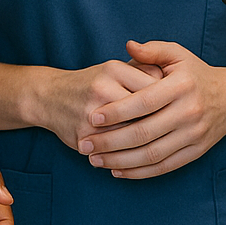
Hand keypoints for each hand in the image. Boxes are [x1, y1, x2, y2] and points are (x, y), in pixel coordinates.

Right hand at [34, 59, 164, 151]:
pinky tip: (139, 156)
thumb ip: (144, 72)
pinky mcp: (84, 136)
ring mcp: (91, 114)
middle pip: (145, 112)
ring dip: (147, 143)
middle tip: (172, 130)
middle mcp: (102, 88)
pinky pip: (114, 151)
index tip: (175, 108)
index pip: (153, 87)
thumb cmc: (93, 83)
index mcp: (114, 69)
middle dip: (161, 123)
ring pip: (131, 134)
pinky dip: (129, 155)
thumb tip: (173, 86)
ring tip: (160, 144)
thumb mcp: (116, 69)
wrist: (50, 97)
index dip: (168, 101)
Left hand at [77, 40, 225, 178]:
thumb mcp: (178, 55)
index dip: (117, 111)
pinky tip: (117, 170)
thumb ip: (152, 50)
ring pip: (151, 154)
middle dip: (110, 141)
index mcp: (181, 86)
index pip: (144, 101)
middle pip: (144, 132)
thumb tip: (128, 46)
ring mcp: (193, 135)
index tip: (93, 116)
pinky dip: (139, 172)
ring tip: (95, 160)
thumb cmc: (196, 75)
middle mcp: (189, 112)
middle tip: (86, 144)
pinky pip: (163, 167)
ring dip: (120, 160)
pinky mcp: (195, 152)